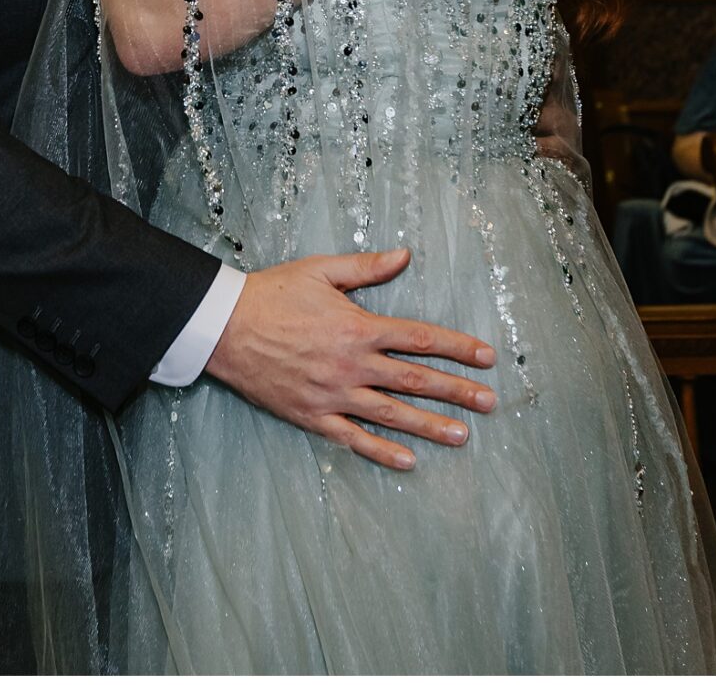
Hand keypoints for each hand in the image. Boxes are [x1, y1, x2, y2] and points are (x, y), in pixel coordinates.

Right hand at [206, 246, 497, 473]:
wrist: (226, 327)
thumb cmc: (274, 293)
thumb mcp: (321, 270)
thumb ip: (367, 267)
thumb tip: (406, 255)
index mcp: (358, 327)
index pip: (419, 338)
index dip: (456, 347)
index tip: (486, 356)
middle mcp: (352, 364)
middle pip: (415, 379)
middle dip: (456, 391)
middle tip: (490, 402)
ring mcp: (334, 394)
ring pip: (392, 414)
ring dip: (430, 425)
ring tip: (462, 435)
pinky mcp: (313, 415)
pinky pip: (354, 438)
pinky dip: (382, 451)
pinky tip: (408, 461)